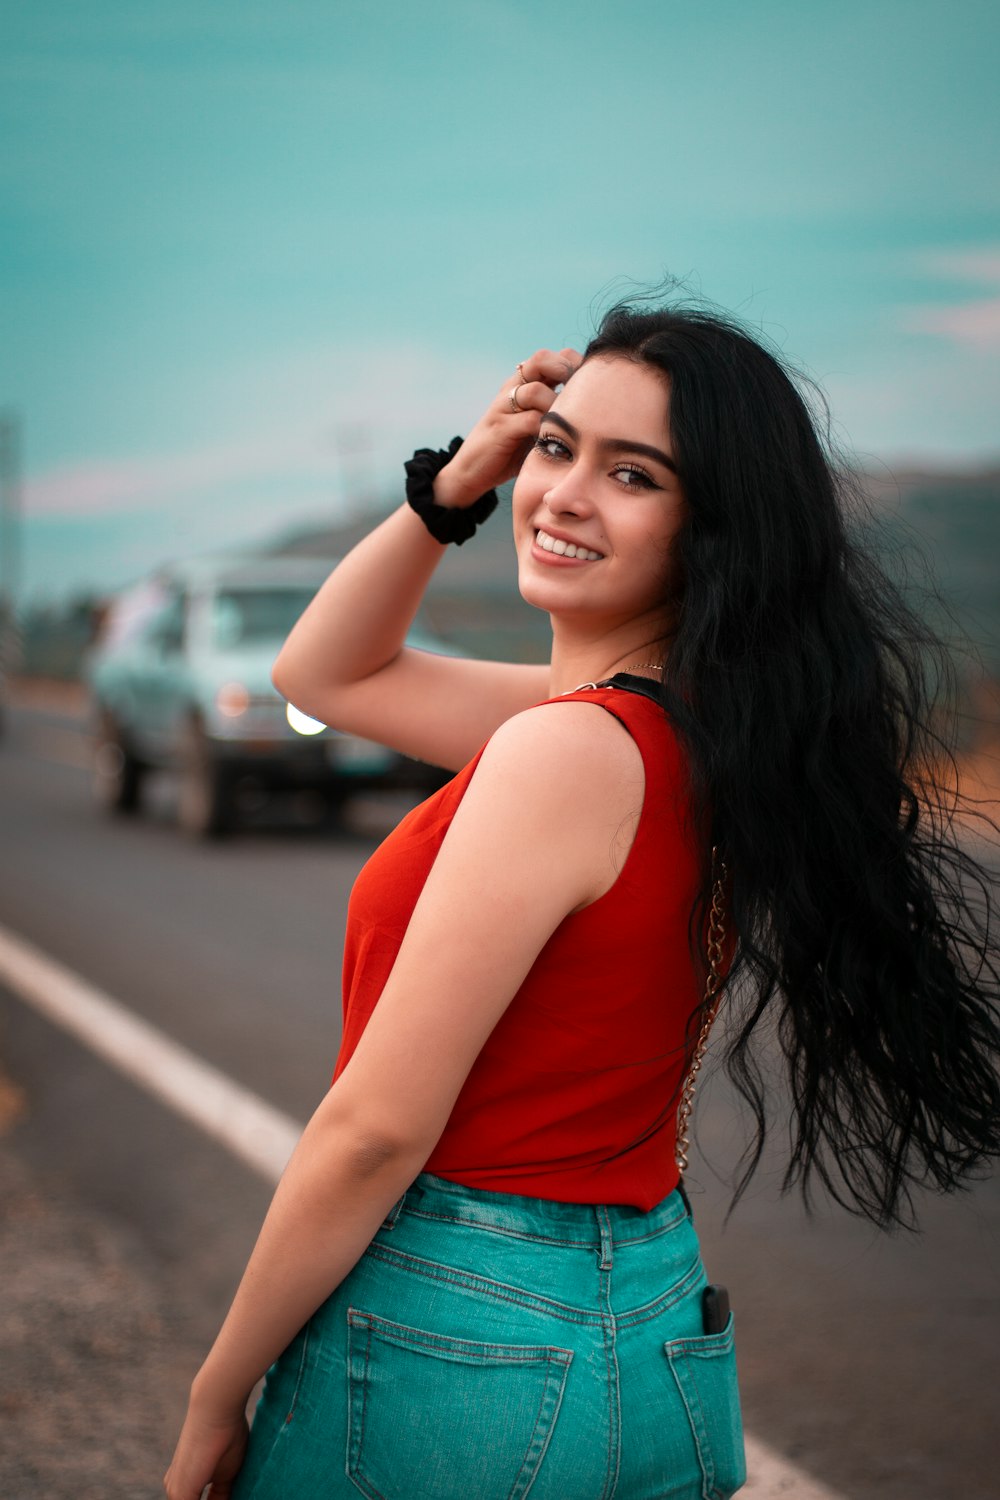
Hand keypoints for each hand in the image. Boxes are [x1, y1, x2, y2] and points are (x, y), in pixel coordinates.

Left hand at [163, 1402, 248, 1499]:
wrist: (216, 1408)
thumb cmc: (226, 1434)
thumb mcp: (227, 1473)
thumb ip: (222, 1495)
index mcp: (184, 1486)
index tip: (234, 1498)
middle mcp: (175, 1490)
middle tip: (235, 1498)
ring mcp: (175, 1493)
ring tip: (236, 1498)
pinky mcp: (180, 1493)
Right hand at [434, 347, 581, 507]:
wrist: (472, 471)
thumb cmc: (510, 449)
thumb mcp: (534, 425)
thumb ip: (554, 412)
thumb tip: (594, 409)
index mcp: (521, 384)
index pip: (550, 357)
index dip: (571, 363)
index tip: (587, 382)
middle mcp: (511, 389)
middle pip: (541, 360)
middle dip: (565, 370)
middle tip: (579, 392)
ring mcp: (503, 407)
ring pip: (536, 390)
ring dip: (557, 404)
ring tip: (568, 423)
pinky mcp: (500, 428)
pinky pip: (529, 420)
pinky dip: (546, 427)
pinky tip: (555, 439)